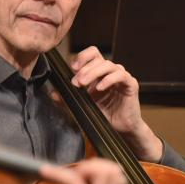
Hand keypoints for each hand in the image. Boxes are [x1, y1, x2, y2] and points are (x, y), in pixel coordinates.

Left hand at [37, 159, 126, 183]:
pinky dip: (58, 173)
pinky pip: (75, 179)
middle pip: (116, 171)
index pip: (118, 179)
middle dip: (95, 163)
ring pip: (105, 172)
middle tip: (75, 171)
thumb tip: (74, 182)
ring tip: (65, 174)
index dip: (100, 169)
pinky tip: (45, 172)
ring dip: (84, 166)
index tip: (80, 172)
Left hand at [70, 46, 162, 161]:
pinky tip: (99, 87)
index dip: (82, 57)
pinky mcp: (131, 84)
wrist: (120, 129)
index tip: (72, 68)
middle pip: (98, 59)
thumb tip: (53, 94)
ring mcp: (121, 77)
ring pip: (108, 65)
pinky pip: (120, 75)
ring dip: (93, 73)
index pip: (92, 54)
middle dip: (84, 69)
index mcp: (99, 73)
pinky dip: (109, 79)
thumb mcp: (82, 105)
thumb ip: (68, 99)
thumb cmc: (104, 115)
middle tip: (75, 82)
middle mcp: (110, 72)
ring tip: (83, 84)